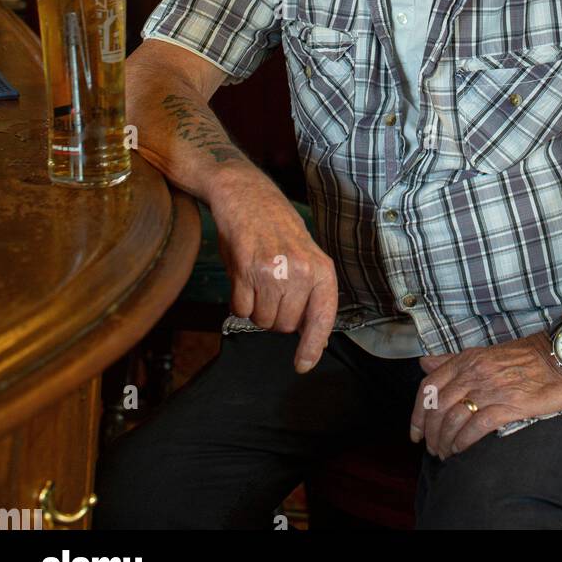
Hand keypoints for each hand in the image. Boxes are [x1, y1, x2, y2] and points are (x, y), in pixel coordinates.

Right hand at [209, 167, 338, 373]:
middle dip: (275, 317)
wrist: (247, 196)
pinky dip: (239, 302)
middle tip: (272, 289)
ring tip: (258, 281)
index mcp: (321, 269)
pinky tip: (243, 278)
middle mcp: (300, 272)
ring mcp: (273, 272)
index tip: (303, 365)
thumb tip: (314, 339)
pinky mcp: (245, 271)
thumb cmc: (277, 228)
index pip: (323, 318)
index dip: (312, 346)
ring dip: (256, 310)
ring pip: (262, 321)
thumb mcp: (306, 257)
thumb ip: (311, 294)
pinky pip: (240, 310)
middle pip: (286, 326)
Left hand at [410, 331, 561, 458]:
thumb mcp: (483, 353)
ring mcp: (490, 389)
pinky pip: (476, 427)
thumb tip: (423, 363)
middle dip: (429, 433)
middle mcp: (473, 373)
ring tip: (446, 454)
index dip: (416, 413)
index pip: (428, 386)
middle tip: (432, 450)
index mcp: (465, 360)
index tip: (415, 433)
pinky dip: (463, 442)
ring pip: (453, 418)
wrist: (559, 356)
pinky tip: (461, 450)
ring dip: (444, 442)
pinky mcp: (509, 405)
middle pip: (436, 407)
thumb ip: (452, 360)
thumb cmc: (523, 357)